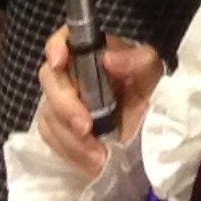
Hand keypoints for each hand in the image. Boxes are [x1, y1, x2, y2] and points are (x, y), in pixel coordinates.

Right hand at [34, 26, 162, 171]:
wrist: (149, 131)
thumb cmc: (149, 92)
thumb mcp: (151, 73)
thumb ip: (136, 61)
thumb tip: (108, 59)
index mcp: (94, 53)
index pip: (66, 38)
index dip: (56, 47)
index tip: (59, 62)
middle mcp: (73, 74)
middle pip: (50, 80)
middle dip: (65, 106)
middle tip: (86, 128)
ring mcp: (63, 101)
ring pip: (49, 113)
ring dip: (70, 137)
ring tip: (98, 155)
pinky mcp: (60, 127)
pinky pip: (51, 137)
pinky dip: (69, 151)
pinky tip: (91, 162)